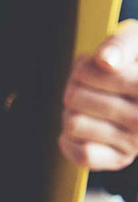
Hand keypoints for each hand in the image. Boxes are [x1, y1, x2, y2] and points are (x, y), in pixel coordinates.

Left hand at [60, 19, 137, 169]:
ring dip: (71, 112)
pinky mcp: (121, 160)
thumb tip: (105, 61)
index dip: (83, 67)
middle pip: (73, 97)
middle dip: (74, 88)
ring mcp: (135, 143)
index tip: (100, 68)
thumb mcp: (135, 41)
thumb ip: (121, 43)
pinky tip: (83, 130)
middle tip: (91, 89)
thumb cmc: (135, 63)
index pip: (86, 73)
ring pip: (72, 124)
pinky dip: (70, 141)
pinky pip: (80, 155)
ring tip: (90, 107)